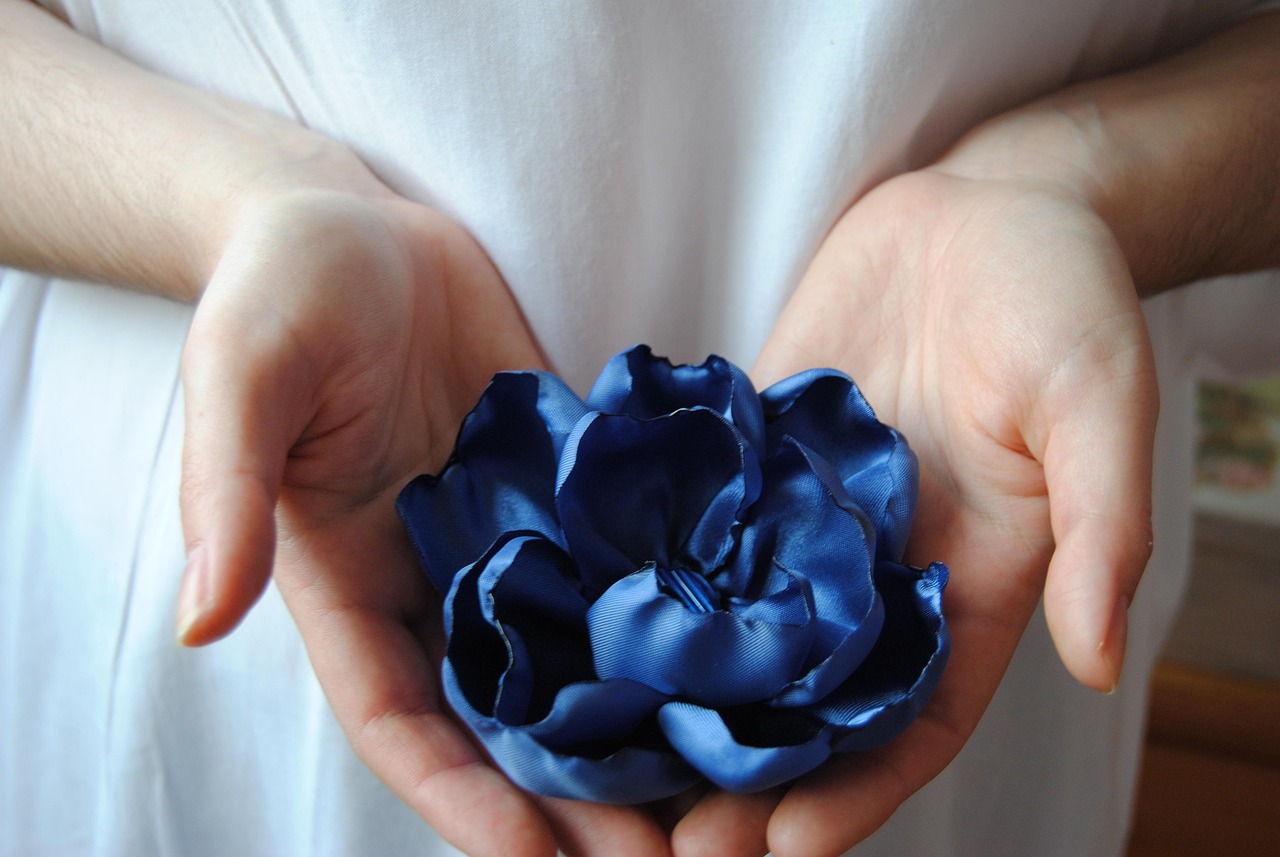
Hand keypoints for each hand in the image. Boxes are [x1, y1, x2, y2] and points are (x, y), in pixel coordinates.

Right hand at [177, 187, 670, 856]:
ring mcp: (504, 543)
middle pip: (503, 721)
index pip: (401, 721)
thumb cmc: (282, 289)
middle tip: (661, 856)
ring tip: (715, 790)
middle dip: (570, 799)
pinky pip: (617, 570)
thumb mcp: (245, 375)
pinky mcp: (561, 493)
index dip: (462, 798)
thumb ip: (228, 490)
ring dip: (634, 731)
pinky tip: (735, 662)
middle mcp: (433, 584)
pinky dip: (665, 625)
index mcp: (349, 584)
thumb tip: (200, 619)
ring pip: (573, 662)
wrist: (360, 225)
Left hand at [673, 165, 1156, 855]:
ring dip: (680, 698)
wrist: (984, 208)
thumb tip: (1104, 656)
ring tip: (606, 760)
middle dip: (745, 773)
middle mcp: (877, 570)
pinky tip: (583, 620)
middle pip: (807, 702)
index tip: (782, 850)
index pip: (910, 720)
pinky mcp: (753, 457)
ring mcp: (806, 517)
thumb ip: (1099, 528)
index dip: (853, 791)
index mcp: (967, 584)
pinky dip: (649, 579)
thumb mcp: (1096, 404)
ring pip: (736, 631)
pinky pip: (696, 529)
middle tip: (667, 840)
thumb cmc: (1062, 299)